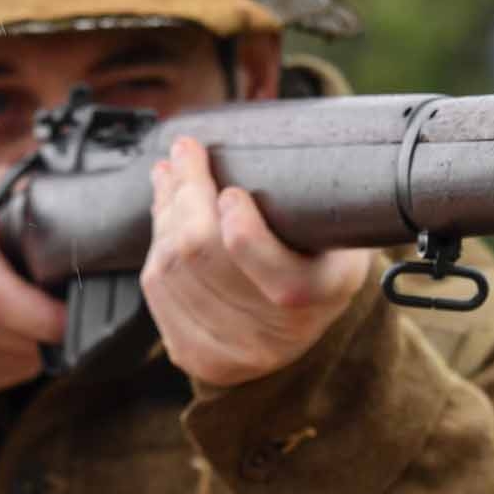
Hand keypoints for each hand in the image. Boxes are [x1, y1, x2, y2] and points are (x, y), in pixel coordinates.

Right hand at [0, 170, 66, 404]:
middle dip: (47, 330)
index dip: (44, 315)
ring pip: (8, 366)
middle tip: (58, 311)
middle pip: (12, 338)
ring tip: (25, 320)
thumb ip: (21, 194)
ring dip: (30, 349)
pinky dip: (7, 366)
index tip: (74, 313)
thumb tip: (73, 201)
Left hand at [141, 136, 371, 388]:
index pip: (274, 271)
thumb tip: (242, 138)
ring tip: (170, 175)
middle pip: (202, 254)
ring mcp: (230, 351)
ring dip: (165, 210)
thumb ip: (306, 195)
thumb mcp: (337, 225)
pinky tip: (164, 214)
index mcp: (323, 294)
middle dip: (186, 191)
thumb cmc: (321, 256)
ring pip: (171, 266)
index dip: (241, 227)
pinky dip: (156, 243)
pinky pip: (156, 288)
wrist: (302, 325)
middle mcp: (275, 334)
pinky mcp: (194, 355)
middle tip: (184, 150)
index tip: (231, 190)